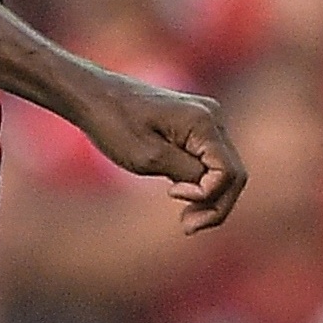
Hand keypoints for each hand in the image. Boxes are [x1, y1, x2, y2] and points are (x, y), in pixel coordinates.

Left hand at [69, 68, 246, 233]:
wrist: (90, 94)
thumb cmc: (113, 123)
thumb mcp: (149, 157)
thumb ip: (188, 174)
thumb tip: (213, 188)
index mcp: (203, 121)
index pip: (229, 173)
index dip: (209, 195)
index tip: (172, 195)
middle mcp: (212, 117)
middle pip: (232, 174)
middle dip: (214, 205)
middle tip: (188, 228)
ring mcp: (205, 119)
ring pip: (222, 170)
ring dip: (208, 198)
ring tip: (186, 222)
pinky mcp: (193, 125)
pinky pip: (208, 161)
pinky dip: (199, 183)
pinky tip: (182, 199)